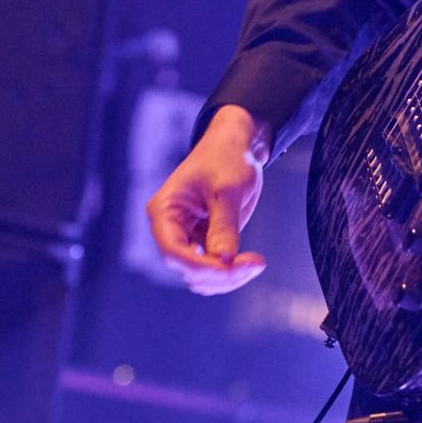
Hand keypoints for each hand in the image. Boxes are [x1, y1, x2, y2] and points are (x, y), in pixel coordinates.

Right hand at [145, 104, 270, 294]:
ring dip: (228, 277)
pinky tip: (252, 262)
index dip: (201, 267)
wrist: (236, 145)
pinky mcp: (205, 240)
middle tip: (256, 264)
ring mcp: (188, 237)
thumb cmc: (226, 158)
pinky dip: (232, 271)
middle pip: (188, 269)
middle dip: (221, 274)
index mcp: (164, 211)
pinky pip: (214, 268)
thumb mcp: (227, 189)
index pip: (173, 252)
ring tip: (257, 263)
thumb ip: (224, 226)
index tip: (232, 268)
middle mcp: (170, 228)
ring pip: (201, 275)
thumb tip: (224, 262)